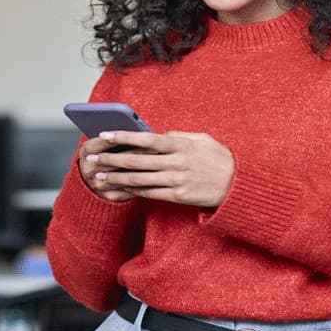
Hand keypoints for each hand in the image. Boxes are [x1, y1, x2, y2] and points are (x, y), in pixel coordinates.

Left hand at [90, 130, 234, 207]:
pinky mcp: (178, 196)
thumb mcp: (202, 139)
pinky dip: (133, 191)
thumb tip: (158, 134)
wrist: (237, 186)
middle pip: (137, 161)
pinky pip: (150, 193)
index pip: (146, 139)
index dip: (123, 137)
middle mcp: (176, 163)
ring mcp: (176, 181)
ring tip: (100, 177)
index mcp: (180, 145)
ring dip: (117, 178)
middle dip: (112, 159)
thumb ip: (179, 136)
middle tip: (93, 158)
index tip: (105, 134)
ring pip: (139, 180)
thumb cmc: (218, 159)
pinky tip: (120, 189)